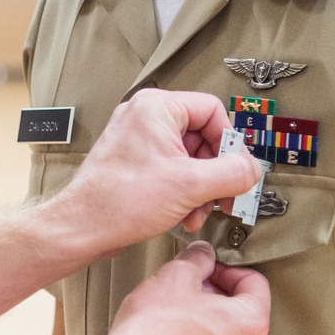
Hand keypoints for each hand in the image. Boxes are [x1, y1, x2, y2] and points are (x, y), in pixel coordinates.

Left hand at [54, 89, 262, 259]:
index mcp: (157, 107)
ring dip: (201, 188)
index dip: (230, 143)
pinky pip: (172, 169)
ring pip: (190, 157)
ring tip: (197, 212)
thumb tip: (253, 168)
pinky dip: (184, 192)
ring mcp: (138, 139)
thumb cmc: (119, 200)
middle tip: (222, 197)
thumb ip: (232, 173)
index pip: (213, 111)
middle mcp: (145, 117)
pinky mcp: (134, 162)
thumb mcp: (191, 185)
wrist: (82, 228)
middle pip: (203, 136)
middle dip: (214, 174)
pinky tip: (183, 215)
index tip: (236, 169)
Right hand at [110, 243, 270, 334]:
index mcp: (249, 324)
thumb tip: (202, 255)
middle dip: (214, 298)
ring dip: (203, 327)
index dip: (228, 269)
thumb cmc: (154, 331)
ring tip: (173, 317)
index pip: (256, 284)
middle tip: (187, 290)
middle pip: (240, 315)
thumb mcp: (176, 275)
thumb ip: (197, 259)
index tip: (209, 269)